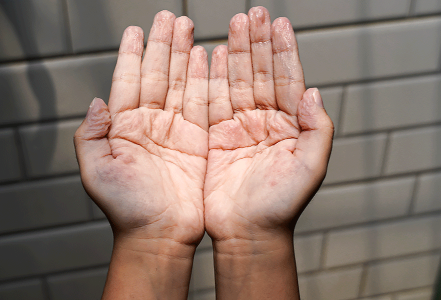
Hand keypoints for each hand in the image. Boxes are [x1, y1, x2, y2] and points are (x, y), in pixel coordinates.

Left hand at [74, 11, 207, 246]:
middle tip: (169, 17)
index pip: (128, 80)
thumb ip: (90, 134)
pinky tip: (206, 58)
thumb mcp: (96, 171)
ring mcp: (176, 130)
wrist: (160, 233)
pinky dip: (205, 80)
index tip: (136, 29)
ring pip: (181, 83)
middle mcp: (150, 124)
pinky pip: (203, 103)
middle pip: (157, 74)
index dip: (132, 54)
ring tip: (188, 28)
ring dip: (184, 54)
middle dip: (163, 44)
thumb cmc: (126, 208)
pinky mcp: (199, 140)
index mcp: (124, 127)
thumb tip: (97, 101)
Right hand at [205, 7, 333, 245]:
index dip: (283, 52)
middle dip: (257, 43)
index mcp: (290, 126)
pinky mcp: (215, 136)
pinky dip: (211, 78)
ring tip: (234, 25)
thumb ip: (319, 129)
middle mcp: (265, 122)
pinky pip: (213, 101)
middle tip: (253, 14)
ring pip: (236, 81)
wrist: (247, 231)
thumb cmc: (281, 205)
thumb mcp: (311, 168)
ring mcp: (239, 127)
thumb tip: (315, 92)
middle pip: (260, 73)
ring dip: (235, 53)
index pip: (288, 80)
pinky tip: (210, 56)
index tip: (280, 24)